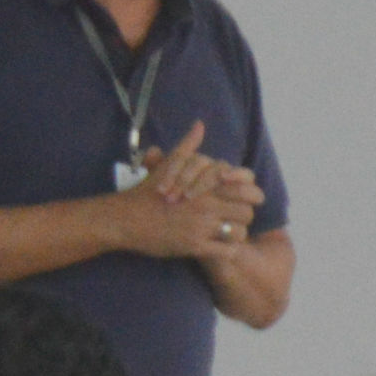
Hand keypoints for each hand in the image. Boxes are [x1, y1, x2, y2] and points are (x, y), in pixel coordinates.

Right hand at [107, 128, 253, 258]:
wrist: (126, 218)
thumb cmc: (148, 192)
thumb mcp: (169, 165)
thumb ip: (188, 147)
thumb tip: (199, 124)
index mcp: (205, 185)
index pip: (246, 189)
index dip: (250, 196)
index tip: (242, 200)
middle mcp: (207, 204)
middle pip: (246, 212)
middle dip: (244, 216)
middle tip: (235, 218)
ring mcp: (202, 226)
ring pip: (239, 233)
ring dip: (236, 234)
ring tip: (226, 234)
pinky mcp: (195, 246)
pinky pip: (226, 251)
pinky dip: (227, 251)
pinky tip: (218, 247)